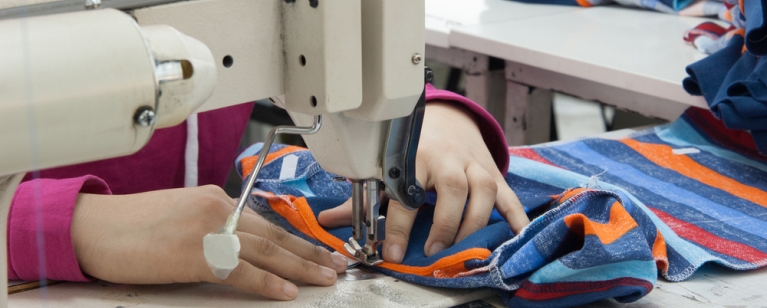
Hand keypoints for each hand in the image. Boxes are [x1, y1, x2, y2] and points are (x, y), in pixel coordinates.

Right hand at [71, 185, 347, 299]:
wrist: (95, 229)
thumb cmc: (133, 226)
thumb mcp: (183, 215)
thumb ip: (216, 225)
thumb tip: (241, 244)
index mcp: (217, 198)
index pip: (267, 221)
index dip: (296, 238)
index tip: (318, 249)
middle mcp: (219, 209)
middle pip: (276, 234)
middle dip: (310, 252)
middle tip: (337, 265)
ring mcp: (209, 230)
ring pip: (267, 251)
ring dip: (301, 267)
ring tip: (326, 278)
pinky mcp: (196, 254)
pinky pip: (241, 271)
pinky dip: (267, 283)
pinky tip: (287, 292)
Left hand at [318, 101, 529, 262]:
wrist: (448, 119)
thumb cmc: (416, 147)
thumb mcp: (387, 168)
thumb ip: (363, 198)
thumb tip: (330, 220)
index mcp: (415, 155)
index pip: (406, 193)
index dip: (398, 225)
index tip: (393, 251)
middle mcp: (447, 158)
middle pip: (452, 188)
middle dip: (444, 224)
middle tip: (434, 252)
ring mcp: (474, 165)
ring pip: (483, 190)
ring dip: (474, 223)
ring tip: (464, 249)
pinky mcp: (494, 173)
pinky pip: (509, 196)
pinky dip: (516, 218)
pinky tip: (516, 237)